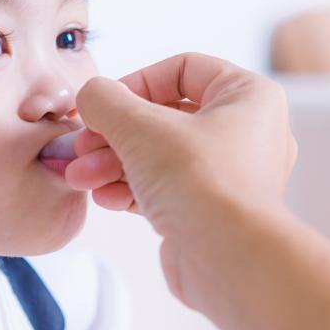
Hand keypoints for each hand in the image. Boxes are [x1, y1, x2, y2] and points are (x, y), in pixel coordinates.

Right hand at [65, 52, 297, 305]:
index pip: (184, 69)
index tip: (107, 103)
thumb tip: (92, 96)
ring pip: (161, 155)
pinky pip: (167, 188)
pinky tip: (105, 198)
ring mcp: (231, 175)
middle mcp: (247, 132)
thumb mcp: (140, 126)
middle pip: (166, 117)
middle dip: (114, 133)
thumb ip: (106, 100)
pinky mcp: (213, 211)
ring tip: (82, 177)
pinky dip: (133, 189)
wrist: (229, 260)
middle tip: (83, 145)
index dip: (137, 82)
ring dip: (115, 163)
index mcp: (247, 96)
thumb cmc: (201, 183)